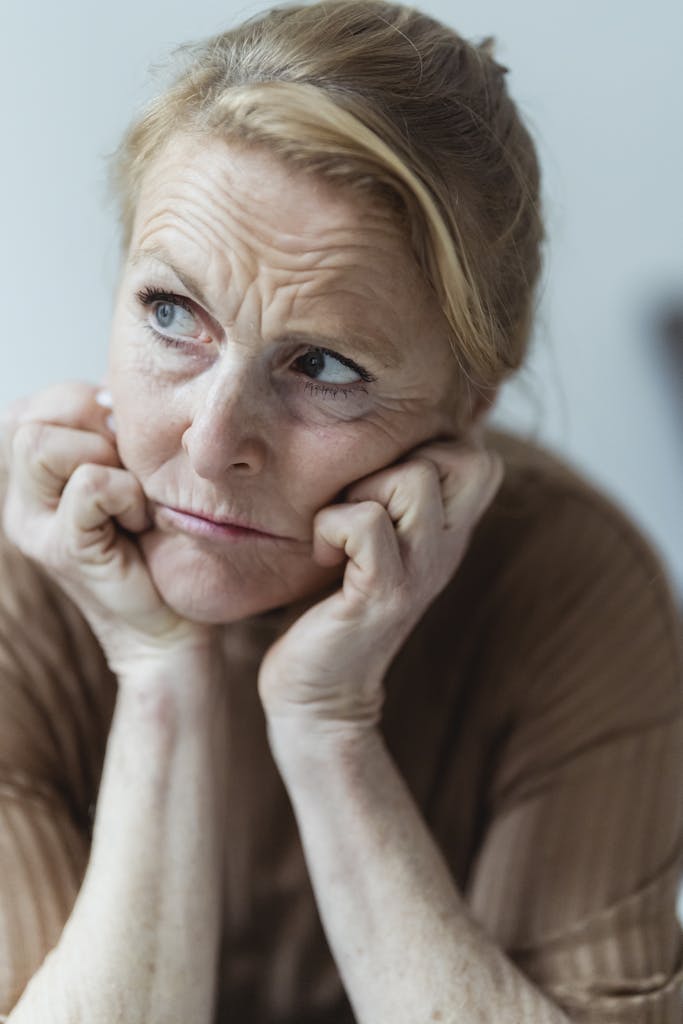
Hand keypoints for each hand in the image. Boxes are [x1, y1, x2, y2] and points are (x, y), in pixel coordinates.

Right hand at [1, 380, 209, 675]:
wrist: (174, 629)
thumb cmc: (161, 549)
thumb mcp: (134, 480)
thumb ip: (111, 440)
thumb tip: (113, 400)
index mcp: (37, 481)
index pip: (33, 407)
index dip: (82, 405)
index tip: (123, 441)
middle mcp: (25, 503)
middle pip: (29, 419)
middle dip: (90, 427)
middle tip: (128, 470)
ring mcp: (37, 528)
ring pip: (41, 444)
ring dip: (104, 460)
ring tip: (132, 498)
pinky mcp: (64, 551)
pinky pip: (88, 486)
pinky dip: (125, 493)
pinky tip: (140, 521)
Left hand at [258, 430, 502, 731]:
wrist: (320, 693)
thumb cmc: (333, 605)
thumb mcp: (376, 543)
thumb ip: (390, 499)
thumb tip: (375, 440)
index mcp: (448, 532)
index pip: (481, 456)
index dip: (433, 448)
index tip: (384, 483)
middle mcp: (447, 548)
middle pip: (470, 457)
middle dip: (406, 459)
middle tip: (364, 498)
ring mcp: (420, 572)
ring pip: (415, 479)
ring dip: (362, 490)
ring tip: (340, 531)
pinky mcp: (384, 593)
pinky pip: (366, 523)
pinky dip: (331, 526)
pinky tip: (324, 556)